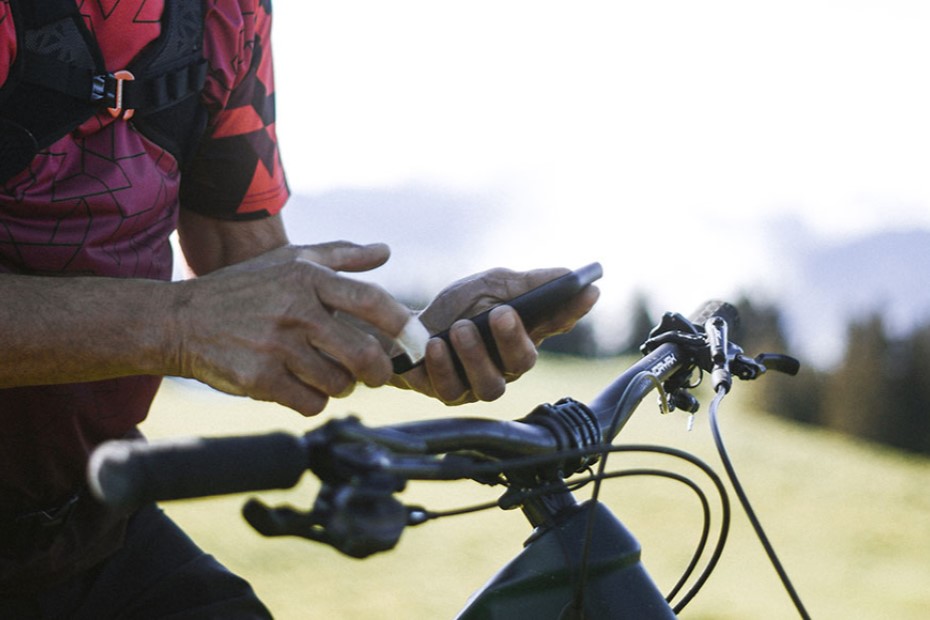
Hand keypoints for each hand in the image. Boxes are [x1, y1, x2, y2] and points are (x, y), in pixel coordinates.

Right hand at [169, 242, 412, 415]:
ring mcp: (277, 346)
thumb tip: (385, 251)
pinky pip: (311, 403)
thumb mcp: (289, 260)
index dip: (403, 325)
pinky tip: (299, 387)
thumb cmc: (243, 288)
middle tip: (374, 373)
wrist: (180, 319)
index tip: (417, 341)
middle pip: (364, 354)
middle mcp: (295, 310)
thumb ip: (341, 256)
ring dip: (340, 386)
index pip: (372, 302)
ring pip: (339, 384)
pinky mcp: (259, 378)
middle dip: (378, 372)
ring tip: (324, 374)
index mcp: (308, 278)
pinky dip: (313, 401)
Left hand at [392, 267, 599, 403]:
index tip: (587, 291)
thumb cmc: (457, 307)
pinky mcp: (449, 393)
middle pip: (524, 361)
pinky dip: (444, 365)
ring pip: (490, 385)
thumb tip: (567, 274)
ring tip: (461, 328)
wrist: (407, 328)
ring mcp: (479, 383)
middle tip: (501, 313)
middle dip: (513, 338)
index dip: (574, 310)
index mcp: (525, 333)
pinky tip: (435, 345)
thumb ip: (526, 283)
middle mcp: (507, 364)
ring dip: (476, 354)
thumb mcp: (490, 285)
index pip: (558, 323)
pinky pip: (451, 389)